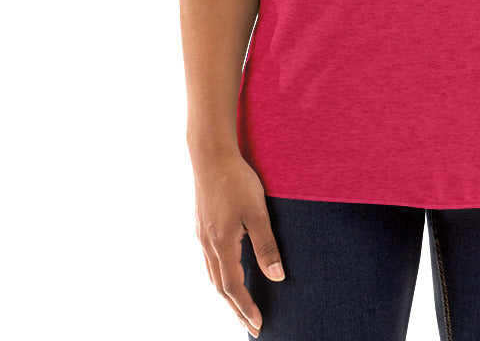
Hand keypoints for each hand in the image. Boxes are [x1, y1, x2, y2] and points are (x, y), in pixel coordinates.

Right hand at [191, 150, 285, 337]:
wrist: (211, 155)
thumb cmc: (237, 181)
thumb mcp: (257, 213)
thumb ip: (266, 246)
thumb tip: (277, 277)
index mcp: (222, 244)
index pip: (234, 287)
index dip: (246, 308)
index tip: (258, 325)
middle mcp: (207, 244)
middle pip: (220, 287)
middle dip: (236, 308)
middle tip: (250, 325)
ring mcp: (202, 234)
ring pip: (212, 274)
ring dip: (226, 294)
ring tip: (239, 305)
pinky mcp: (202, 224)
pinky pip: (209, 260)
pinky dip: (219, 275)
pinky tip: (228, 272)